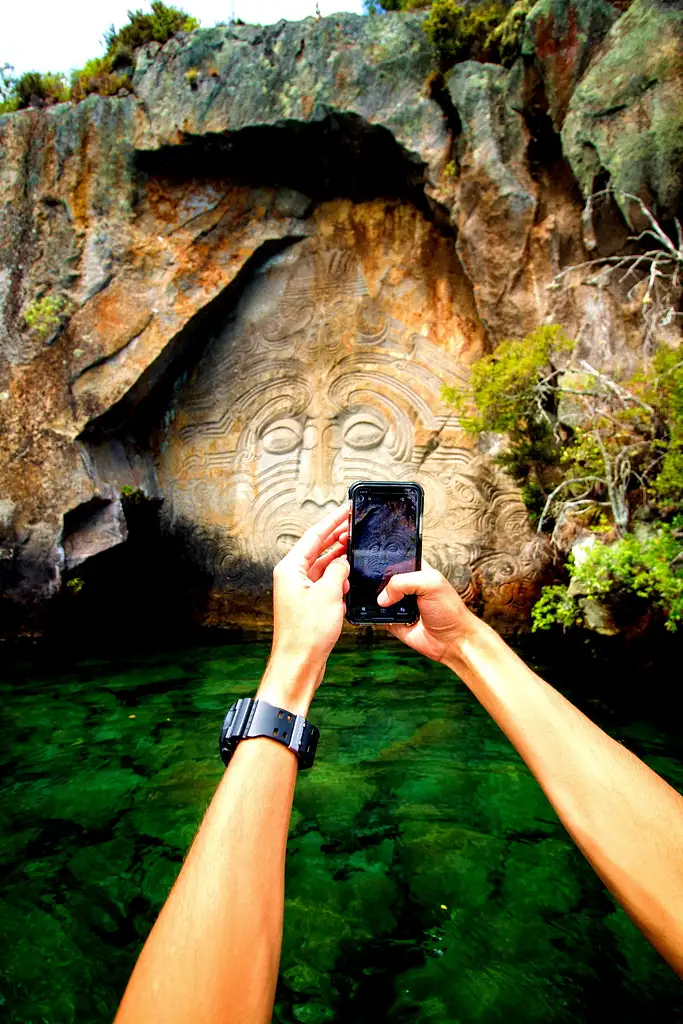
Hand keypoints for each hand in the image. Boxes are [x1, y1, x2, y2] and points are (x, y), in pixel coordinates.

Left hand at [257, 504, 349, 714]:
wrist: (299, 664)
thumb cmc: (307, 633)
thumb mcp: (329, 594)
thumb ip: (337, 571)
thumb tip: (342, 562)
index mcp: (290, 568)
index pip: (314, 535)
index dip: (332, 520)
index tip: (346, 509)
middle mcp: (291, 576)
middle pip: (317, 548)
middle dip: (336, 536)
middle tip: (354, 524)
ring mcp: (299, 591)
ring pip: (322, 566)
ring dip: (339, 558)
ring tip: (356, 547)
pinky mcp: (308, 604)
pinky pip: (325, 583)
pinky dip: (338, 577)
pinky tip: (351, 576)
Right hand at [377, 560, 479, 664]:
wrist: (452, 641)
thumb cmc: (450, 610)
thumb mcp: (431, 585)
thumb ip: (404, 582)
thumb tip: (382, 596)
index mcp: (416, 571)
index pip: (395, 559)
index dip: (385, 560)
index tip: (375, 564)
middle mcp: (406, 586)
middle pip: (382, 578)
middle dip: (377, 582)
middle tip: (375, 586)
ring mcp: (398, 604)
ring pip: (377, 597)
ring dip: (375, 600)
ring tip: (381, 602)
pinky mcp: (393, 621)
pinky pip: (377, 616)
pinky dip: (375, 616)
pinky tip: (380, 615)